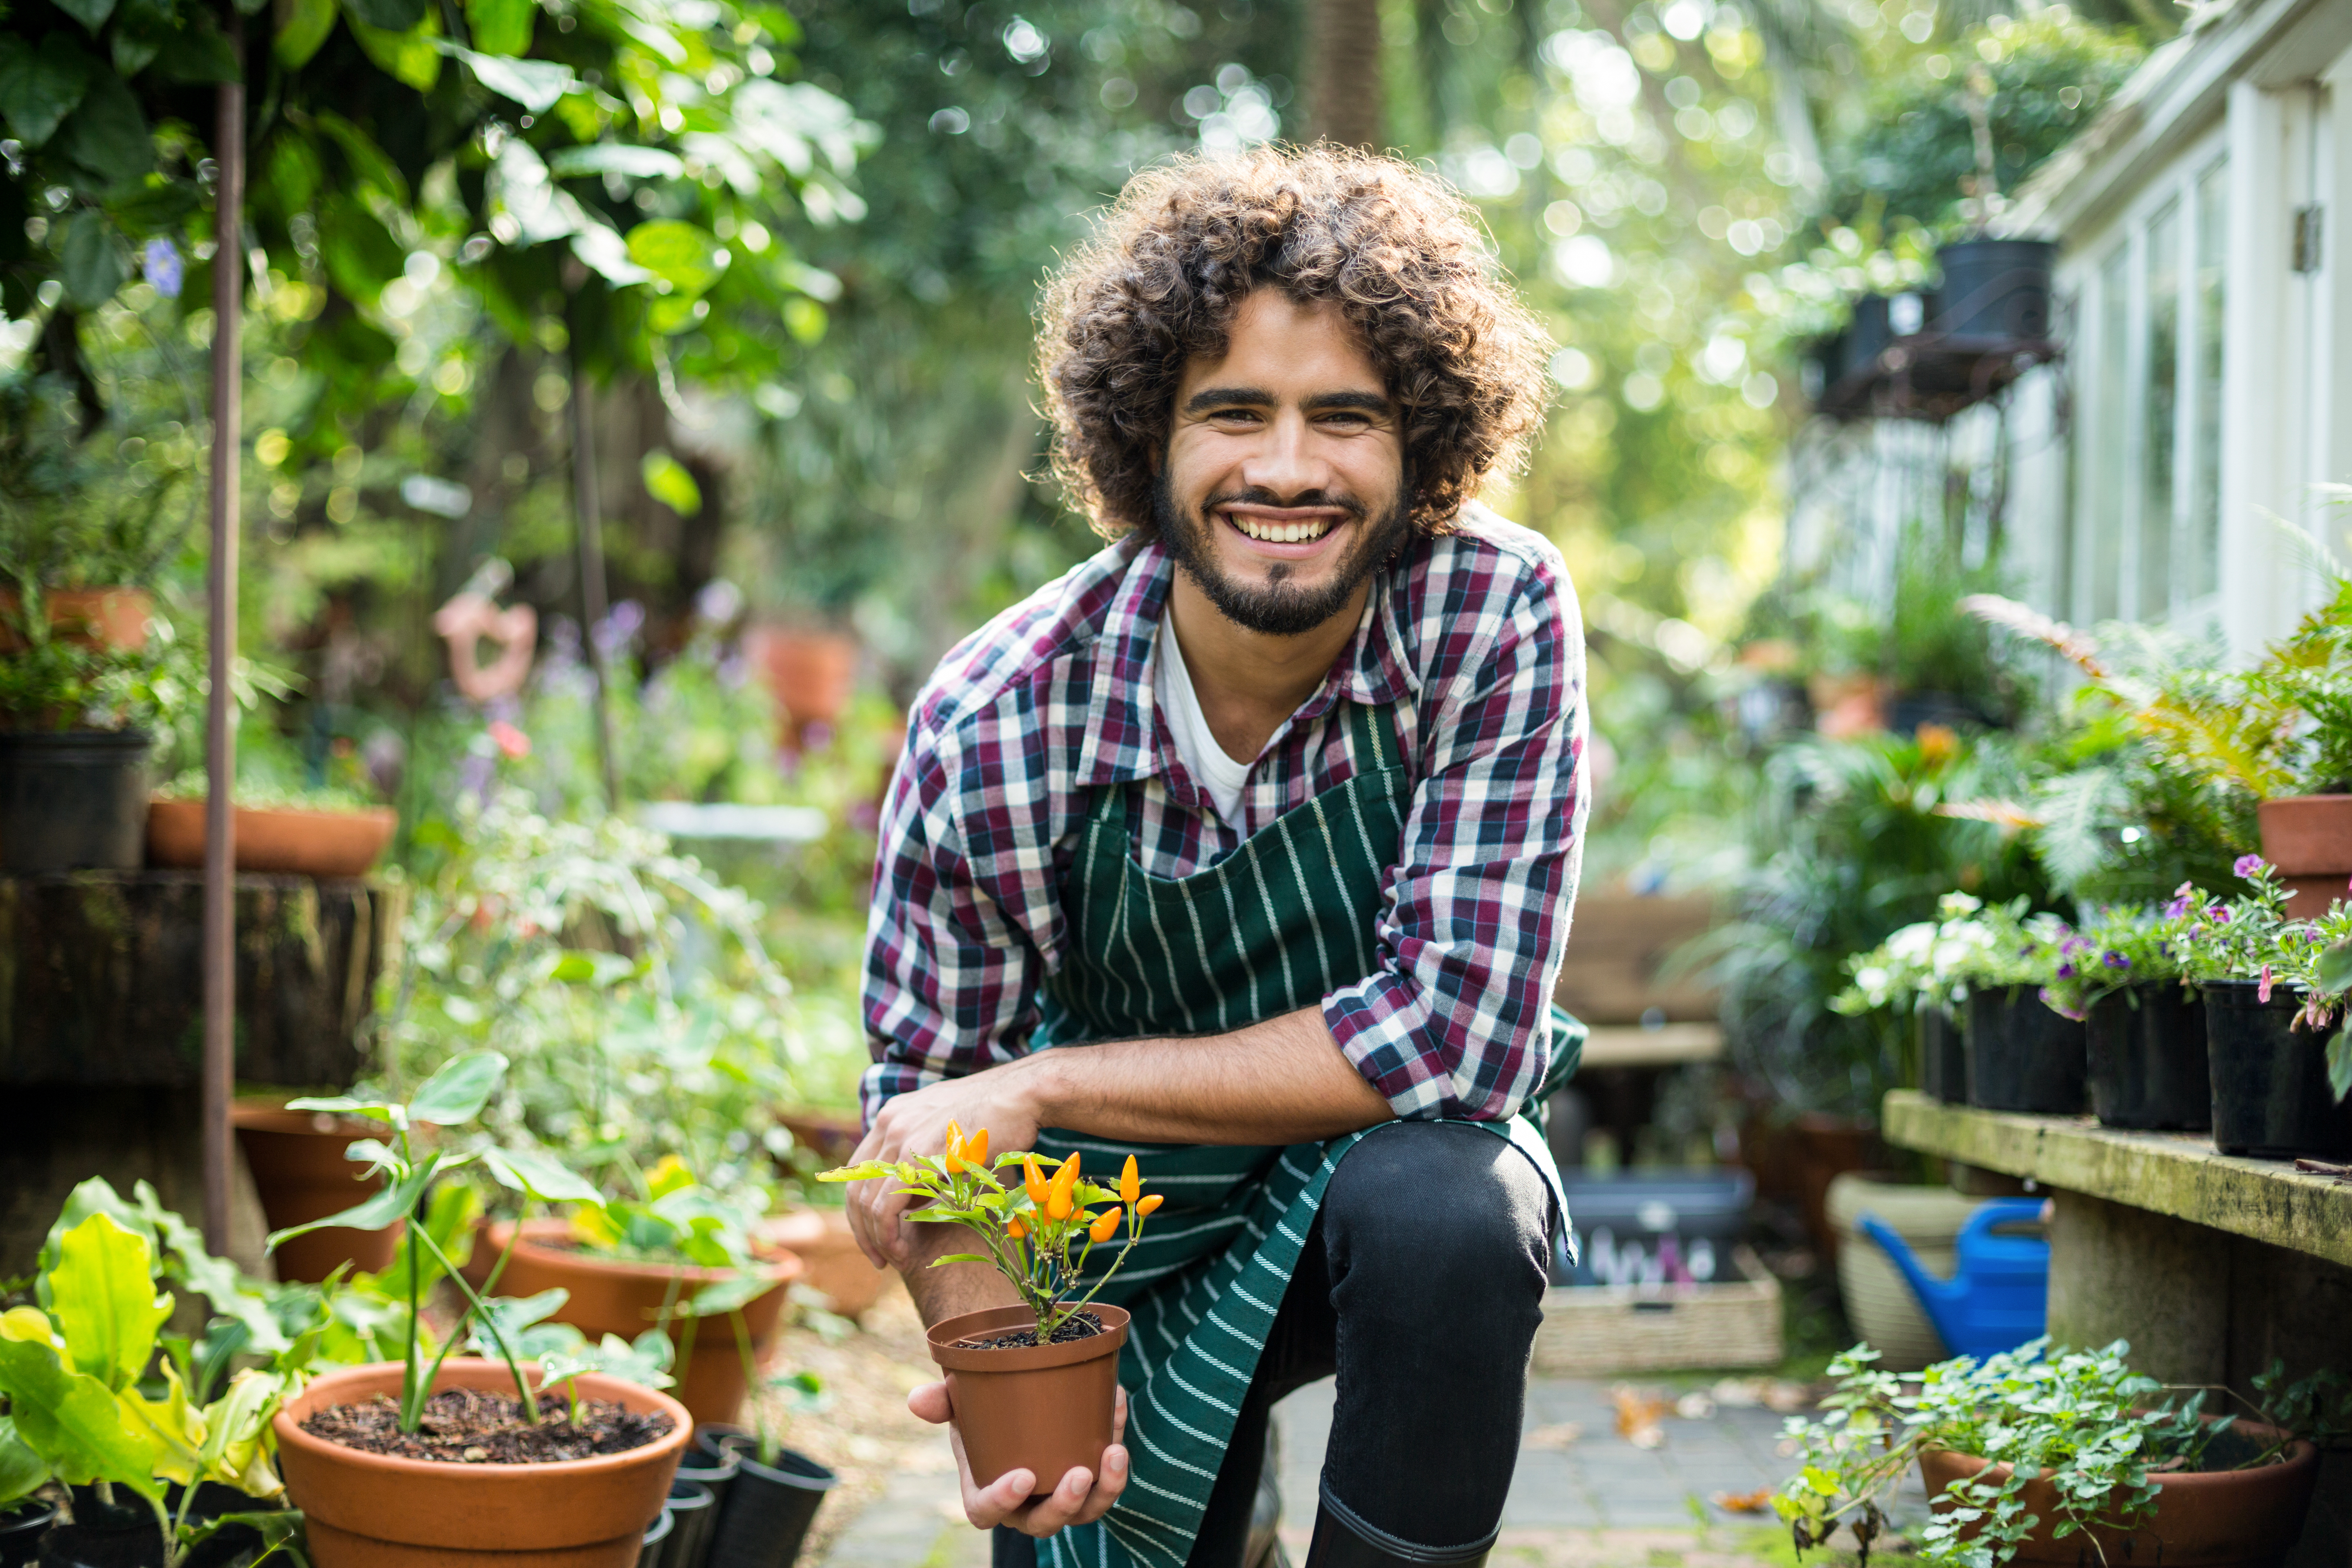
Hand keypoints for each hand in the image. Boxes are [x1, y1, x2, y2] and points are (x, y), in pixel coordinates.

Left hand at [846, 1061, 1049, 1267]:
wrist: (1021, 1095)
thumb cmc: (998, 1116)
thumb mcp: (950, 1135)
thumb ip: (926, 1157)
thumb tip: (915, 1195)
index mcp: (894, 1115)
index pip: (860, 1171)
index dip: (862, 1209)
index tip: (876, 1235)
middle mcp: (889, 1122)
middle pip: (856, 1187)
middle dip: (862, 1230)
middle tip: (879, 1258)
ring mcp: (899, 1136)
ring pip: (866, 1201)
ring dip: (875, 1238)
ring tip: (892, 1259)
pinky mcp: (915, 1156)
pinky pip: (886, 1206)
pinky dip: (887, 1234)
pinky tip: (901, 1251)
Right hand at [909, 1379, 1128, 1534]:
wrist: (1013, 1399)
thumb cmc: (981, 1412)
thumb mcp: (958, 1404)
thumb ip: (940, 1402)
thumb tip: (917, 1401)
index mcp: (985, 1492)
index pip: (988, 1513)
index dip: (1003, 1501)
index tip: (1022, 1476)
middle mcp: (1025, 1505)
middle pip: (1045, 1522)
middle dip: (1064, 1504)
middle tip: (1079, 1474)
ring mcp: (1060, 1497)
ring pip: (1085, 1512)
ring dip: (1105, 1489)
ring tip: (1115, 1453)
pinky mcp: (1090, 1480)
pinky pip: (1108, 1478)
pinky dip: (1117, 1452)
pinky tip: (1118, 1406)